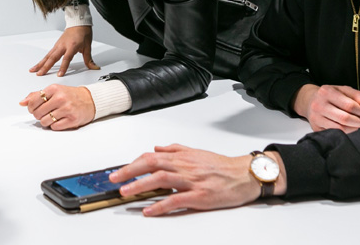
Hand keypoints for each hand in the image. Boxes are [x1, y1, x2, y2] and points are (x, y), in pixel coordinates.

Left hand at [19, 84, 94, 129]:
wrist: (90, 100)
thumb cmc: (70, 95)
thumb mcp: (54, 91)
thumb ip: (36, 95)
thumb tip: (22, 102)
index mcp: (54, 89)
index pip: (33, 101)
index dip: (31, 107)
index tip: (33, 108)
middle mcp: (60, 98)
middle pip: (38, 113)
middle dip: (38, 115)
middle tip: (44, 113)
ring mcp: (67, 109)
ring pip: (45, 121)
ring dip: (46, 121)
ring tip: (52, 116)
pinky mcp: (72, 120)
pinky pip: (54, 127)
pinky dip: (54, 126)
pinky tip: (59, 120)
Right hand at [30, 26, 97, 76]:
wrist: (78, 22)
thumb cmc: (83, 33)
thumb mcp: (88, 46)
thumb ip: (89, 59)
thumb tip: (94, 67)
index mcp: (72, 46)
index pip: (66, 58)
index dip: (63, 67)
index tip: (59, 75)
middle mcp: (63, 45)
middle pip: (52, 58)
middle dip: (45, 67)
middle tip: (39, 74)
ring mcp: (58, 45)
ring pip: (48, 56)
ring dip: (40, 63)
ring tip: (33, 70)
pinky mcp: (56, 45)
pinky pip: (48, 54)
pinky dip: (42, 60)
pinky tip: (38, 65)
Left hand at [109, 144, 287, 215]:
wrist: (245, 175)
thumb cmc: (221, 165)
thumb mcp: (196, 152)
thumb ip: (175, 149)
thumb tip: (156, 147)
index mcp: (181, 157)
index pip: (151, 156)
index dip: (133, 163)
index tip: (119, 171)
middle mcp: (184, 166)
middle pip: (152, 164)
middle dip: (130, 171)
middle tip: (114, 180)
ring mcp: (192, 181)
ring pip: (161, 179)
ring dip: (140, 186)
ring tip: (126, 192)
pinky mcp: (200, 196)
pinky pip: (177, 200)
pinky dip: (161, 205)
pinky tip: (149, 210)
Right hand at [293, 84, 359, 132]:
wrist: (310, 101)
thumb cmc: (330, 96)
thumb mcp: (343, 90)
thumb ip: (358, 95)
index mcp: (326, 92)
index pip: (350, 105)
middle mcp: (318, 105)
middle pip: (345, 118)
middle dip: (359, 121)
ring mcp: (316, 117)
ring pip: (341, 128)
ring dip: (354, 128)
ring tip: (358, 124)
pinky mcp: (316, 128)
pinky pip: (335, 133)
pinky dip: (346, 132)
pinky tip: (349, 127)